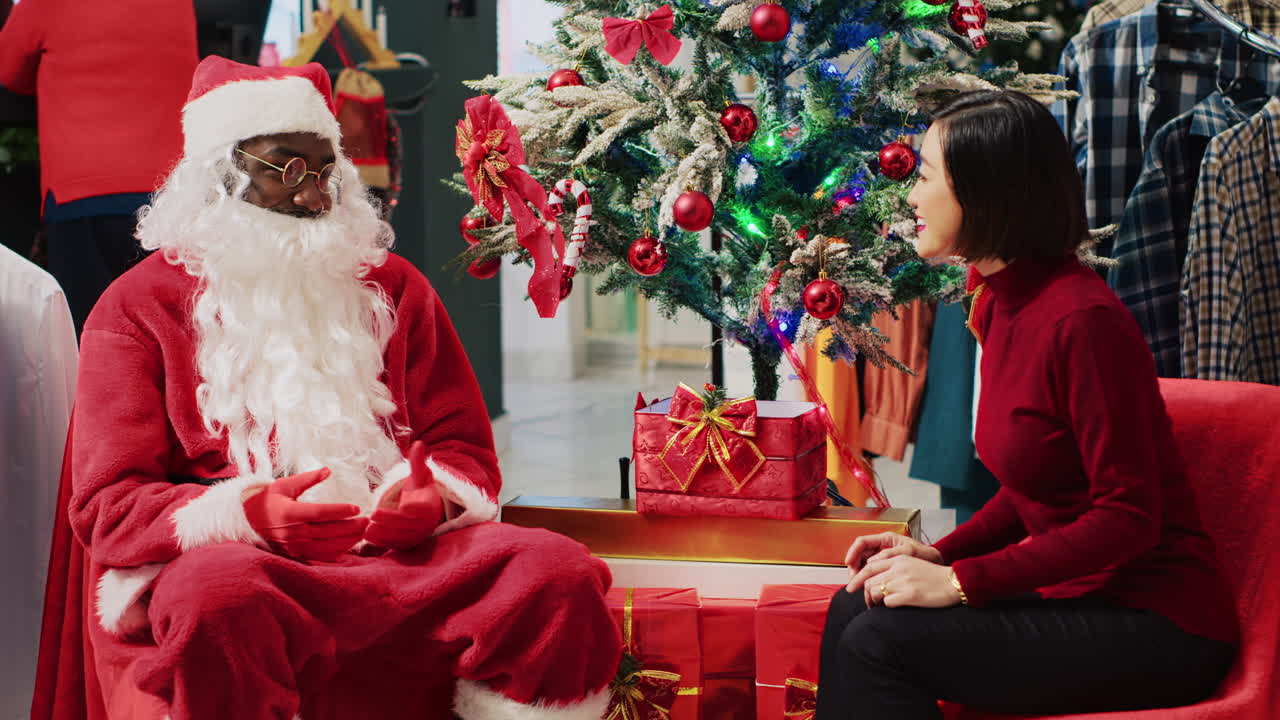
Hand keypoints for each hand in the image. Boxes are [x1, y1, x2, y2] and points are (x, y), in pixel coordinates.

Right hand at [241, 468, 367, 561]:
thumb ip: (307, 479)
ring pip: (326, 547)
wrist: (247, 523)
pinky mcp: (296, 555)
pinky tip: (351, 543)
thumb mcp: (284, 485)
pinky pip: (321, 556)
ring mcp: (294, 547)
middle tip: (368, 520)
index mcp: (288, 513)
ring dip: (348, 540)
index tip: (356, 508)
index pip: (318, 513)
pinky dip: (338, 551)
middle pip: (327, 532)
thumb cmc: (268, 501)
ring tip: (363, 531)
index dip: (338, 511)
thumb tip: (327, 470)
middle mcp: (291, 532)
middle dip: (351, 527)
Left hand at [365, 441, 445, 550]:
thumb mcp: (420, 475)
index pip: (422, 509)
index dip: (413, 509)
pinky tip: (367, 536)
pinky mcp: (407, 545)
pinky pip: (394, 545)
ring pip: (399, 537)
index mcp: (429, 505)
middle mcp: (426, 523)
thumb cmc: (420, 490)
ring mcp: (416, 536)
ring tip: (367, 528)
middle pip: (407, 524)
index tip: (402, 506)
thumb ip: (417, 462)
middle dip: (390, 520)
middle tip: (373, 515)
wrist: (426, 511)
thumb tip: (419, 444)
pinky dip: (381, 542)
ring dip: (383, 534)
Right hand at [844, 532, 941, 578]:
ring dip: (859, 574)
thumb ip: (891, 554)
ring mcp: (883, 558)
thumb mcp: (909, 552)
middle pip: (860, 554)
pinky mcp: (886, 568)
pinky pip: (872, 572)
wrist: (936, 565)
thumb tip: (872, 561)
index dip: (852, 552)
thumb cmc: (926, 555)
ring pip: (864, 564)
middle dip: (853, 566)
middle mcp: (882, 547)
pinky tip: (867, 587)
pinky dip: (867, 579)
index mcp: (885, 539)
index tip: (848, 563)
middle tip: (853, 580)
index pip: (862, 542)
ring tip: (859, 585)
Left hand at [855, 555, 960, 608]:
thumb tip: (874, 580)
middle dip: (865, 594)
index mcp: (898, 558)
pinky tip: (894, 606)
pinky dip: (887, 606)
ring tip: (878, 607)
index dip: (857, 578)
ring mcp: (904, 581)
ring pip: (875, 591)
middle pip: (869, 581)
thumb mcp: (912, 564)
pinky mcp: (910, 594)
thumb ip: (894, 568)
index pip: (869, 566)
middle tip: (868, 603)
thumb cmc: (933, 576)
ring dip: (874, 602)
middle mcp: (899, 568)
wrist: (953, 582)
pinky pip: (888, 602)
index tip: (851, 587)